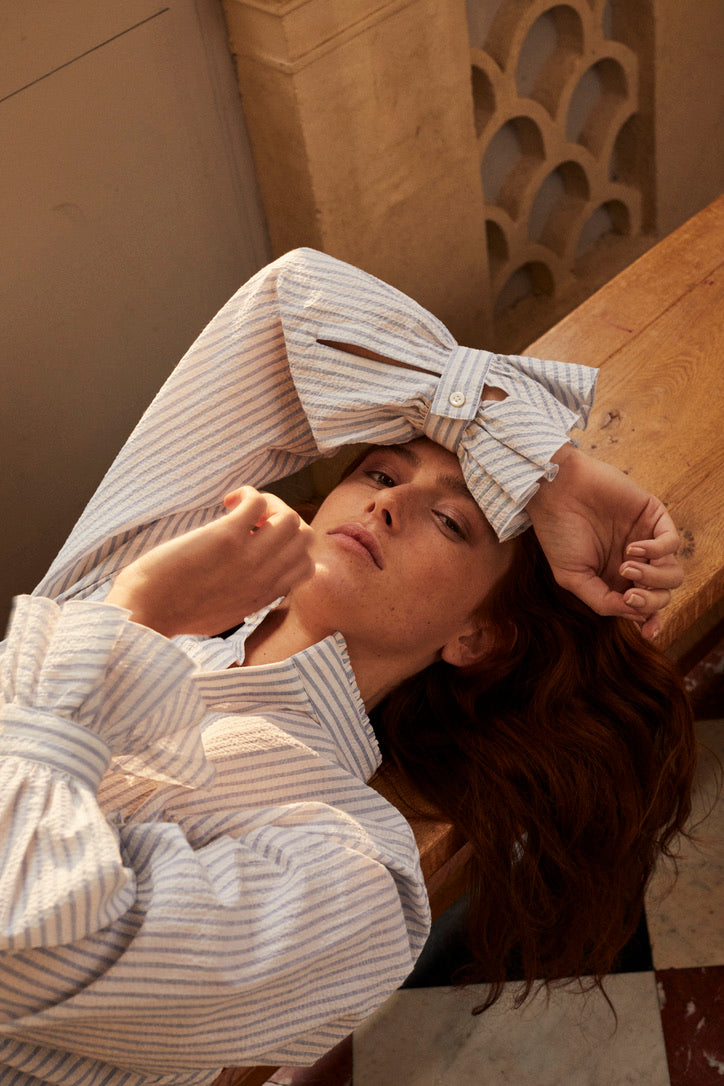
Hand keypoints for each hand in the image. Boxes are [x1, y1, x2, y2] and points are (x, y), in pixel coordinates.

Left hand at [105, 488, 314, 636]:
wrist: (145, 612)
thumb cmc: (176, 612)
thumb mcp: (227, 615)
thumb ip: (248, 598)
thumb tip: (253, 584)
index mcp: (265, 595)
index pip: (308, 566)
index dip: (290, 547)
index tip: (261, 543)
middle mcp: (264, 577)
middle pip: (305, 536)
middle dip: (282, 520)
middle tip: (251, 522)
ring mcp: (248, 557)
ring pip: (291, 517)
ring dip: (269, 504)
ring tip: (239, 511)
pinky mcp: (226, 538)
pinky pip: (258, 502)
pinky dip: (247, 494)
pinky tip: (226, 503)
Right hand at [526, 446, 682, 638]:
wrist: (554, 492)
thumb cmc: (558, 533)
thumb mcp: (573, 578)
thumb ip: (603, 601)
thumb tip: (637, 614)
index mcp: (615, 579)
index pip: (646, 606)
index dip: (651, 620)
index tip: (648, 631)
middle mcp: (635, 562)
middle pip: (663, 594)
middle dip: (650, 601)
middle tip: (629, 593)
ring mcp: (646, 539)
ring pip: (673, 573)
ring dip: (654, 578)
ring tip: (627, 568)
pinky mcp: (653, 516)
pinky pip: (672, 542)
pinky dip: (657, 551)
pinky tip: (633, 548)